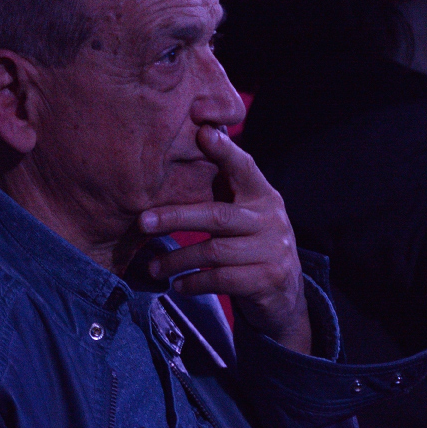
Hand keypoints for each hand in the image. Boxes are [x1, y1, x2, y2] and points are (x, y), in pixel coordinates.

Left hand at [139, 125, 312, 354]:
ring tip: (152, 268)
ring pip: (214, 251)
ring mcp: (273, 250)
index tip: (202, 132)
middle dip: (175, 218)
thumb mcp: (243, 214)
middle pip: (217, 215)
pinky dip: (194, 282)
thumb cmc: (251, 245)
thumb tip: (190, 144)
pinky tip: (177, 285)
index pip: (244, 167)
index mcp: (263, 195)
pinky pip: (222, 280)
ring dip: (177, 260)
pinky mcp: (269, 279)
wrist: (285, 295)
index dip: (224, 150)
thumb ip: (223, 189)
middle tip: (141, 222)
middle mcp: (271, 219)